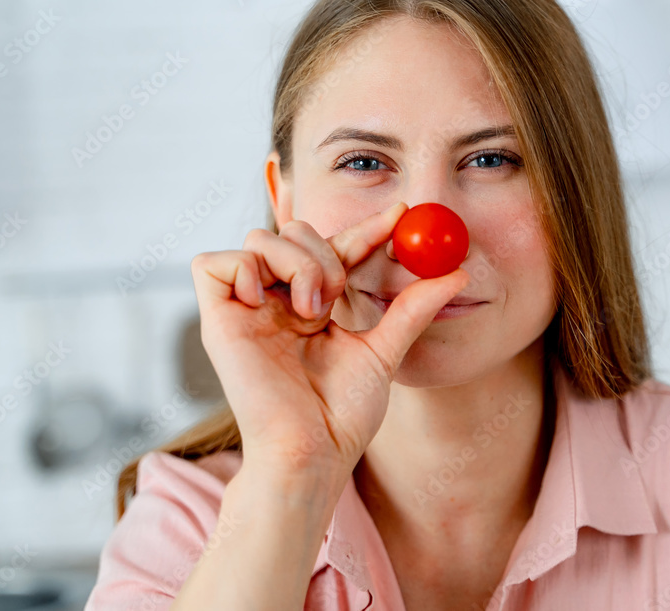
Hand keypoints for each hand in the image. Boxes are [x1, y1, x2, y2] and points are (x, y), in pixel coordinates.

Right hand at [189, 201, 469, 479]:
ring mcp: (246, 309)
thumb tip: (456, 274)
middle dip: (324, 252)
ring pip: (259, 239)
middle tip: (337, 297)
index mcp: (312, 307)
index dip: (365, 228)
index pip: (336, 248)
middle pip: (292, 231)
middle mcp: (278, 302)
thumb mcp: (384, 352)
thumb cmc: (340, 417)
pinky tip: (271, 305)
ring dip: (294, 263)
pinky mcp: (217, 320)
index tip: (401, 215)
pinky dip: (244, 270)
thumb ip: (412, 310)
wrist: (312, 454)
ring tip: (311, 311)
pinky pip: (212, 263)